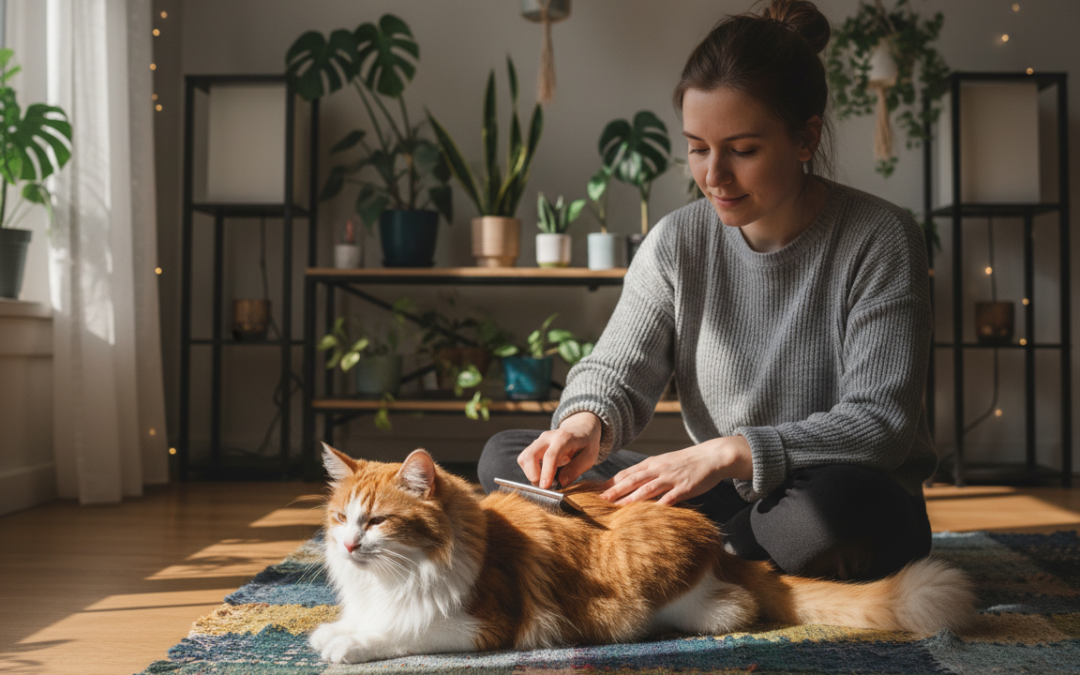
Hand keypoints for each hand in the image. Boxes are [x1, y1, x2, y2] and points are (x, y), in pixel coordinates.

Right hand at [518, 412, 601, 488]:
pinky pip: (524, 459)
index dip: (546, 472)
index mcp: (563, 438)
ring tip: (544, 481)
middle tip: (545, 487)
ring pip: (524, 458)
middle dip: (533, 475)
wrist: (580, 429)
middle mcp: (547, 438)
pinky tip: (541, 475)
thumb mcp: (589, 457)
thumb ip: (575, 469)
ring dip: (530, 474)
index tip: (545, 487)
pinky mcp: (533, 446)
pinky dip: (528, 471)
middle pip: (530, 455)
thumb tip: (561, 483)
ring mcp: (538, 441)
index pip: (550, 456)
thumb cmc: (585, 444)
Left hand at [599, 435, 752, 505]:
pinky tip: (650, 513)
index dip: (611, 482)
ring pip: (647, 488)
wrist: (712, 456)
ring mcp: (671, 478)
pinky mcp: (685, 487)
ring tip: (617, 507)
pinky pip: (670, 498)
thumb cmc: (686, 462)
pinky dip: (659, 505)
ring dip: (631, 498)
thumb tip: (629, 483)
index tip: (595, 490)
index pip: (627, 473)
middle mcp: (658, 469)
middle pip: (633, 480)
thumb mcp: (664, 462)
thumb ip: (648, 472)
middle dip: (615, 490)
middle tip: (599, 500)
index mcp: (652, 463)